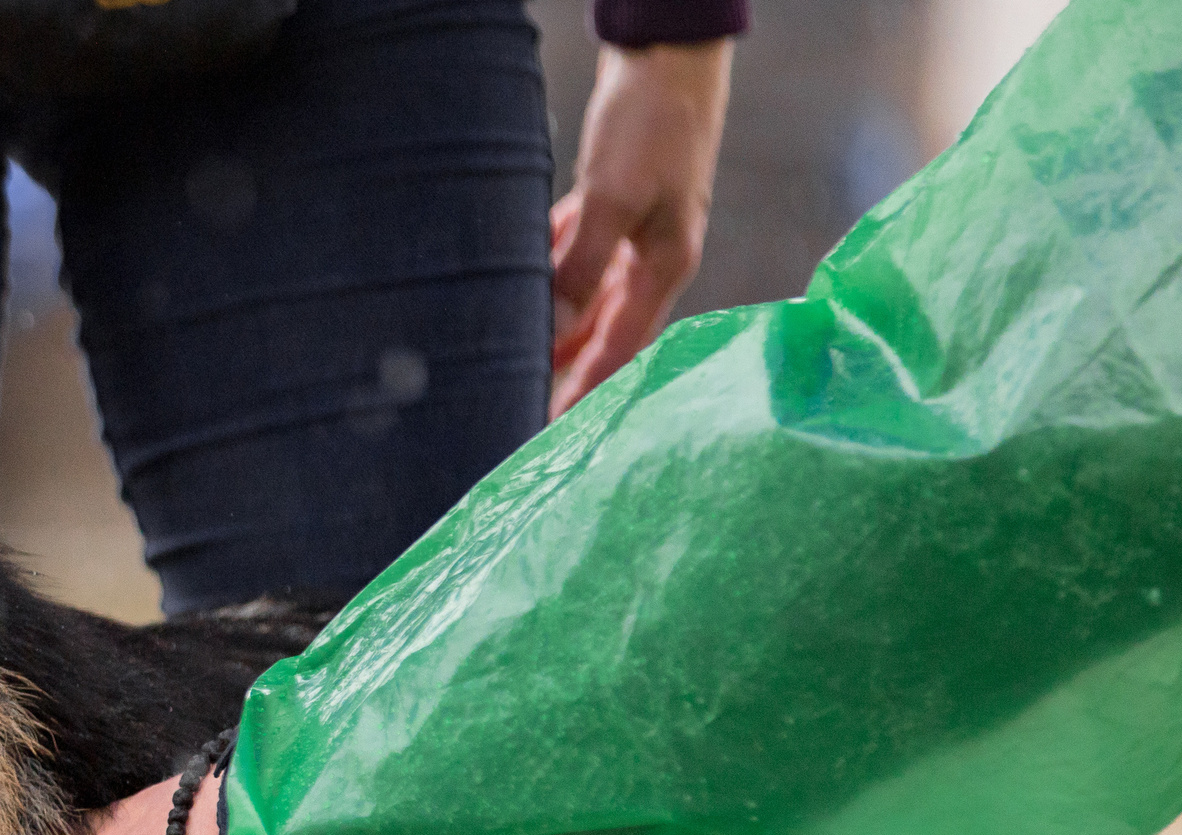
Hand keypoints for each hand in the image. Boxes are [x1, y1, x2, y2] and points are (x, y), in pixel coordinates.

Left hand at [549, 40, 733, 416]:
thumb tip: (552, 325)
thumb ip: (581, 265)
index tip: (553, 431)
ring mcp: (633, 232)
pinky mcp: (612, 205)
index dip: (587, 391)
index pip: (619, 349)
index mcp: (664, 267)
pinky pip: (574, 254)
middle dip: (564, 369)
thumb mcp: (614, 199)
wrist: (666, 56)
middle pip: (600, 330)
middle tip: (521, 408)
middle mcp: (650, 258)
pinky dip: (550, 273)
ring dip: (553, 328)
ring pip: (584, 295)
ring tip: (514, 366)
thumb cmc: (652, 123)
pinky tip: (522, 292)